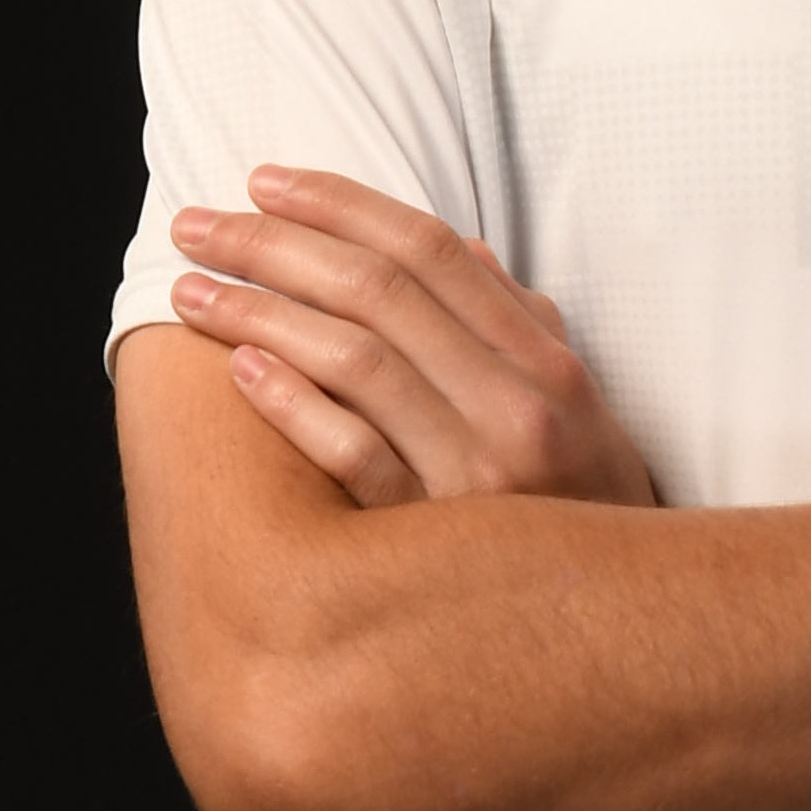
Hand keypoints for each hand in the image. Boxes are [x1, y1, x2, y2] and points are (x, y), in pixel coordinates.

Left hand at [169, 167, 654, 510]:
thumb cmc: (583, 507)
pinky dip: (296, 405)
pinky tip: (241, 370)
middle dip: (276, 245)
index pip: (429, 250)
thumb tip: (459, 253)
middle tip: (196, 224)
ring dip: (262, 314)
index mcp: (543, 360)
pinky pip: (354, 457)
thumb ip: (518, 327)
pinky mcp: (434, 538)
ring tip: (193, 291)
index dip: (340, 204)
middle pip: (379, 291)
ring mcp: (475, 472)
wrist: (617, 628)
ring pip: (357, 361)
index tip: (264, 182)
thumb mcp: (574, 406)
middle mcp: (514, 404)